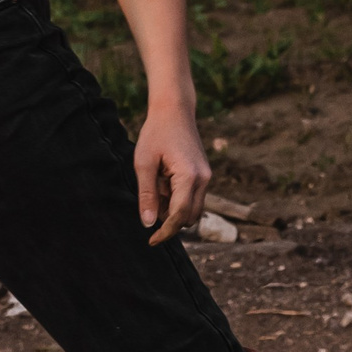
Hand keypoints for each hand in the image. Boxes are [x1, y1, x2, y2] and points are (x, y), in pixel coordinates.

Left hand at [135, 110, 209, 245]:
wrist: (174, 109)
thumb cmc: (156, 133)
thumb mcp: (144, 163)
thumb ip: (147, 194)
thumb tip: (148, 224)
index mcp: (190, 177)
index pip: (179, 216)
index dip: (165, 232)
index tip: (151, 241)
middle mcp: (204, 179)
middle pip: (189, 217)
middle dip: (170, 222)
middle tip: (148, 209)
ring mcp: (206, 177)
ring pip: (193, 209)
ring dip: (174, 210)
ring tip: (156, 187)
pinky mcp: (203, 174)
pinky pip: (193, 197)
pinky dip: (178, 199)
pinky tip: (163, 182)